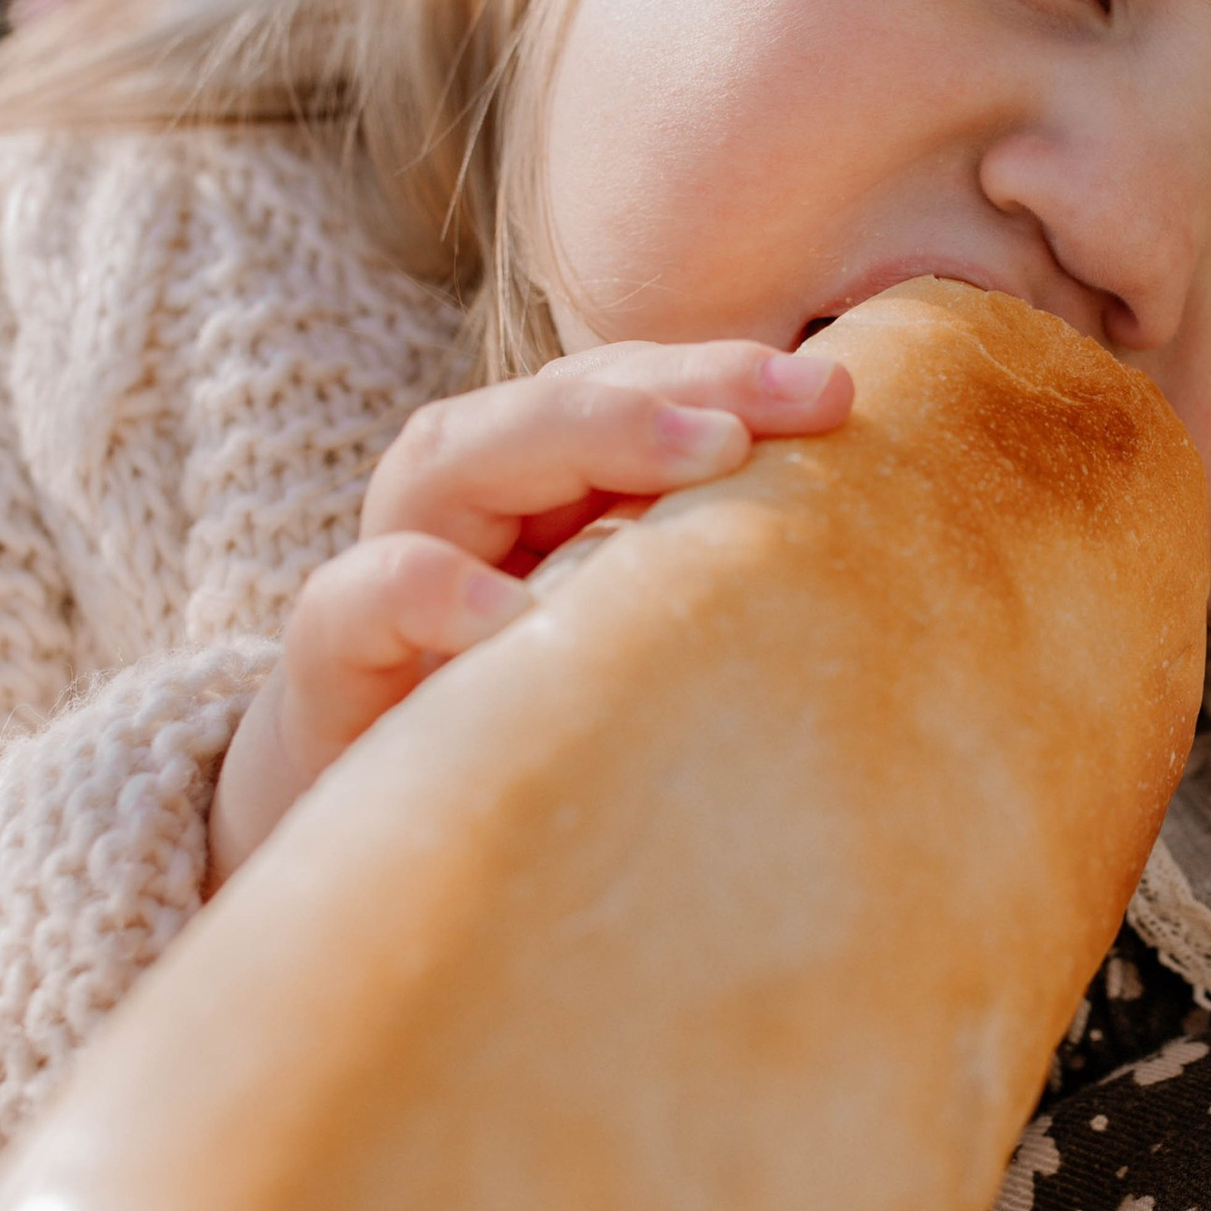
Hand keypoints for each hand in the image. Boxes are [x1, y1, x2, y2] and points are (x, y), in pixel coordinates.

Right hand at [206, 336, 851, 887]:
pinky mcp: (330, 666)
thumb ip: (712, 577)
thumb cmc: (533, 725)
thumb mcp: (630, 641)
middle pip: (556, 401)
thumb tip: (880, 551)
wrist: (377, 835)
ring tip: (707, 451)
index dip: (728, 375)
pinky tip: (515, 613)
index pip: (631, 390)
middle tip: (802, 394)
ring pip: (454, 457)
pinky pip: (356, 602)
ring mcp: (388, 572)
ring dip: (580, 436)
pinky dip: (428, 591)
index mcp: (540, 485)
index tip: (844, 391)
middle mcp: (462, 505)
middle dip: (684, 383)